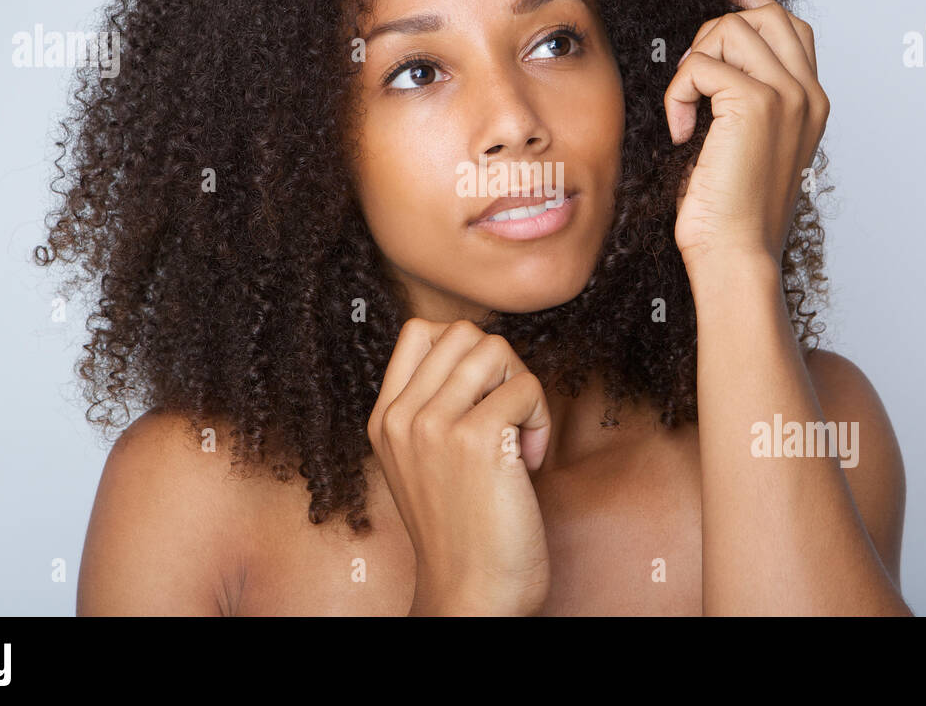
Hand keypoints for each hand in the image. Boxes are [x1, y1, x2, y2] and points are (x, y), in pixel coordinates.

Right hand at [367, 318, 552, 615]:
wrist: (471, 594)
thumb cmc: (464, 531)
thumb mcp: (425, 461)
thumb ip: (434, 409)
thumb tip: (483, 353)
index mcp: (384, 419)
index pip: (420, 331)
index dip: (467, 351)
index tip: (482, 398)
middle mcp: (401, 417)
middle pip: (466, 332)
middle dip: (502, 367)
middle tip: (507, 418)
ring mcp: (434, 425)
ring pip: (497, 349)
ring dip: (524, 390)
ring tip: (518, 437)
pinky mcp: (476, 439)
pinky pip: (526, 387)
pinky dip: (541, 421)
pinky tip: (526, 464)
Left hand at [667, 0, 828, 269]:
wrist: (736, 254)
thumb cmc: (731, 213)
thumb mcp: (745, 144)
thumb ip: (744, 99)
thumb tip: (716, 55)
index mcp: (811, 103)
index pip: (789, 25)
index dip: (753, 1)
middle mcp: (807, 94)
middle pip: (762, 14)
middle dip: (714, 33)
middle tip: (691, 81)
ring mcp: (787, 95)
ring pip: (731, 28)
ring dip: (693, 63)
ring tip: (687, 110)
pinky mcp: (755, 104)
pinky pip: (699, 65)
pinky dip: (677, 94)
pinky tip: (682, 132)